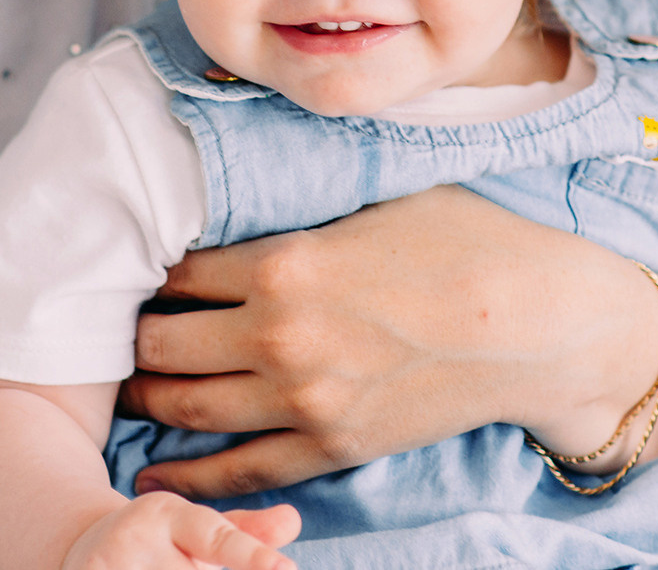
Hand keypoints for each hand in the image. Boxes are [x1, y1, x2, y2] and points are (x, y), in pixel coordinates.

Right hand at [61, 494, 297, 569]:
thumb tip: (293, 521)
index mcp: (170, 514)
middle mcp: (136, 535)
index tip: (285, 569)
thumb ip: (244, 532)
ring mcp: (108, 564)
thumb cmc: (160, 545)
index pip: (217, 537)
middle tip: (200, 566)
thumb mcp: (197, 533)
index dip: (251, 555)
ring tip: (177, 565)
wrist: (83, 548)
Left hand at [120, 186, 657, 497]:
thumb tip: (261, 184)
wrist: (538, 324)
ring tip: (128, 386)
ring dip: (147, 395)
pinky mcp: (330, 446)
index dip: (152, 271)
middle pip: (163, 342)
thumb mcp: (379, 196)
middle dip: (133, 335)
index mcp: (282, 261)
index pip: (179, 271)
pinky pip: (238, 468)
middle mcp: (277, 334)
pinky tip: (156, 471)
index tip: (142, 270)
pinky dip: (189, 474)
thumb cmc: (469, 242)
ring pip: (186, 406)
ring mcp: (302, 399)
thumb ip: (307, 206)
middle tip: (120, 329)